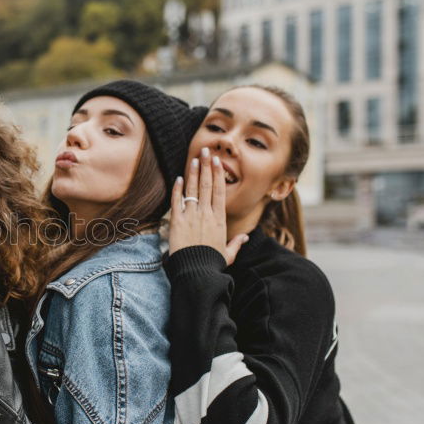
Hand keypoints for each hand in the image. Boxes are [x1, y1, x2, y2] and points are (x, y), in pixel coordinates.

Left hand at [169, 147, 248, 265]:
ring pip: (193, 189)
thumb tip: (246, 238)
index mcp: (219, 219)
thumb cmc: (211, 264)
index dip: (218, 174)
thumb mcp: (227, 254)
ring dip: (193, 173)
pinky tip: (179, 178)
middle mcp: (206, 214)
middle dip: (207, 166)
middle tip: (207, 151)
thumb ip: (236, 244)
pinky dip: (177, 189)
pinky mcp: (177, 222)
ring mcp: (191, 217)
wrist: (195, 272)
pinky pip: (177, 201)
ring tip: (194, 158)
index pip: (219, 191)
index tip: (217, 162)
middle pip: (207, 185)